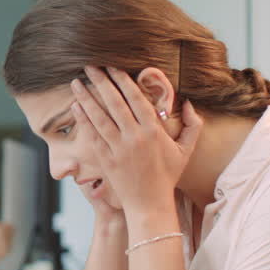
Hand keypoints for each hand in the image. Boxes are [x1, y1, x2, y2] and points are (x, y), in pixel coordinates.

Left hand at [69, 66, 201, 216]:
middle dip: (101, 82)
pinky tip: (76, 106)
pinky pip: (93, 135)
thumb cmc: (167, 175)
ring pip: (99, 117)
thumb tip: (190, 102)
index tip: (113, 66)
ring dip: (86, 97)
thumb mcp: (186, 150)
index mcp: (154, 131)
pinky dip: (83, 120)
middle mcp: (135, 137)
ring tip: (76, 82)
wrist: (149, 204)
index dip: (123, 81)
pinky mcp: (106, 159)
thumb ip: (193, 125)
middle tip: (90, 66)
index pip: (136, 99)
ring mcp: (118, 149)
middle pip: (115, 103)